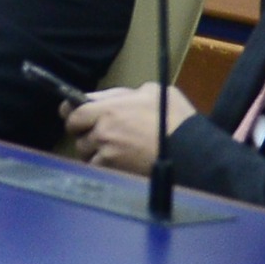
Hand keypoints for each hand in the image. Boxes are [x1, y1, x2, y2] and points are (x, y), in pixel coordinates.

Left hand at [62, 84, 191, 174]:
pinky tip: (117, 164)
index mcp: (108, 110)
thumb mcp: (153, 92)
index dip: (72, 115)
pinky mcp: (115, 171)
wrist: (192, 151)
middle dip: (86, 135)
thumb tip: (112, 98)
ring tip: (112, 151)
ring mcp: (107, 154)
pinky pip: (98, 169)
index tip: (74, 116)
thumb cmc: (176, 118)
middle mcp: (102, 132)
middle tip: (100, 135)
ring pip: (87, 155)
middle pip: (78, 136)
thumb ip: (125, 94)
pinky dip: (103, 167)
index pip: (73, 113)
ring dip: (94, 153)